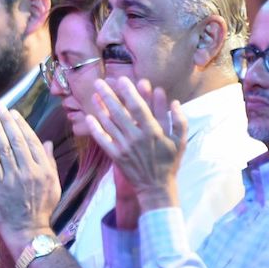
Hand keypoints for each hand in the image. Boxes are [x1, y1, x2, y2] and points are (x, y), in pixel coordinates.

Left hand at [0, 107, 60, 242]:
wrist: (28, 232)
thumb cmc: (40, 211)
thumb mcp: (53, 186)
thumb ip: (50, 162)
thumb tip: (47, 142)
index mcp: (44, 169)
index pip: (32, 141)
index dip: (22, 125)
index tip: (14, 114)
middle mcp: (31, 171)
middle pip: (18, 140)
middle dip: (8, 122)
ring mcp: (15, 178)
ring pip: (5, 148)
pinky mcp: (0, 186)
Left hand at [85, 77, 185, 211]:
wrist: (156, 188)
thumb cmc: (169, 162)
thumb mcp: (180, 141)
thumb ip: (179, 120)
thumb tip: (174, 101)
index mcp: (153, 132)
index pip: (139, 107)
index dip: (129, 92)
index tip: (122, 79)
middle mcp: (136, 138)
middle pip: (119, 112)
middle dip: (109, 95)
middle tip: (100, 81)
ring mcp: (124, 147)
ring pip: (109, 124)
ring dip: (100, 108)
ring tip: (93, 94)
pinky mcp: (116, 156)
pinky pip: (103, 141)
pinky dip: (95, 129)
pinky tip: (89, 118)